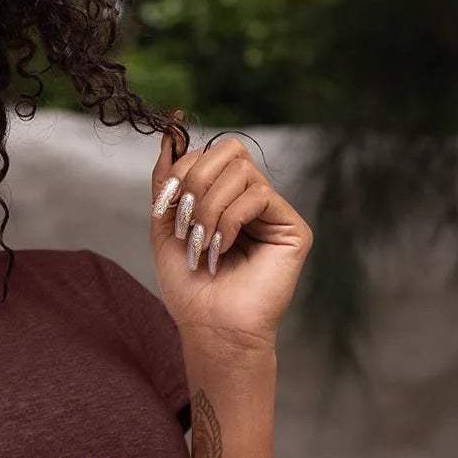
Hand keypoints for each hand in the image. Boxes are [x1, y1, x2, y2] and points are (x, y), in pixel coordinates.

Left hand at [149, 116, 313, 352]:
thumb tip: (169, 132)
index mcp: (223, 197)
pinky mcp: (292, 227)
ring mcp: (273, 212)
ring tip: (203, 243)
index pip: (208, 152)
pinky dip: (231, 219)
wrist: (209, 325)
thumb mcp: (165, 225)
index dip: (182, 169)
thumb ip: (167, 180)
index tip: (165, 203)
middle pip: (229, 150)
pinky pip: (259, 195)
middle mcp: (251, 199)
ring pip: (241, 172)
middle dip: (196, 181)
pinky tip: (224, 247)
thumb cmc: (189, 285)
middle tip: (186, 222)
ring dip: (209, 208)